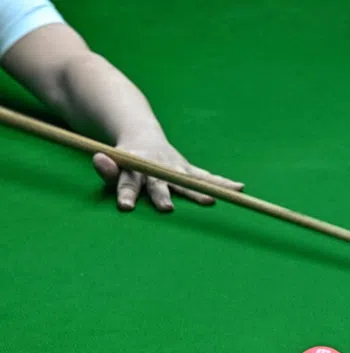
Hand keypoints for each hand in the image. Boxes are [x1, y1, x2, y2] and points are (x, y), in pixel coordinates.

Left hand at [92, 134, 243, 211]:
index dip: (126, 193)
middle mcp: (156, 168)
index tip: (125, 207)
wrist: (142, 136)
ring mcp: (174, 168)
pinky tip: (239, 188)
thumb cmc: (124, 159)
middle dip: (163, 195)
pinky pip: (206, 177)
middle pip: (160, 184)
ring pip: (188, 180)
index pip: (128, 182)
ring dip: (201, 190)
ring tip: (212, 200)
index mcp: (135, 168)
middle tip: (167, 208)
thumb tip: (99, 159)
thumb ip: (107, 168)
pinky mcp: (187, 170)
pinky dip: (222, 182)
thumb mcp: (111, 162)